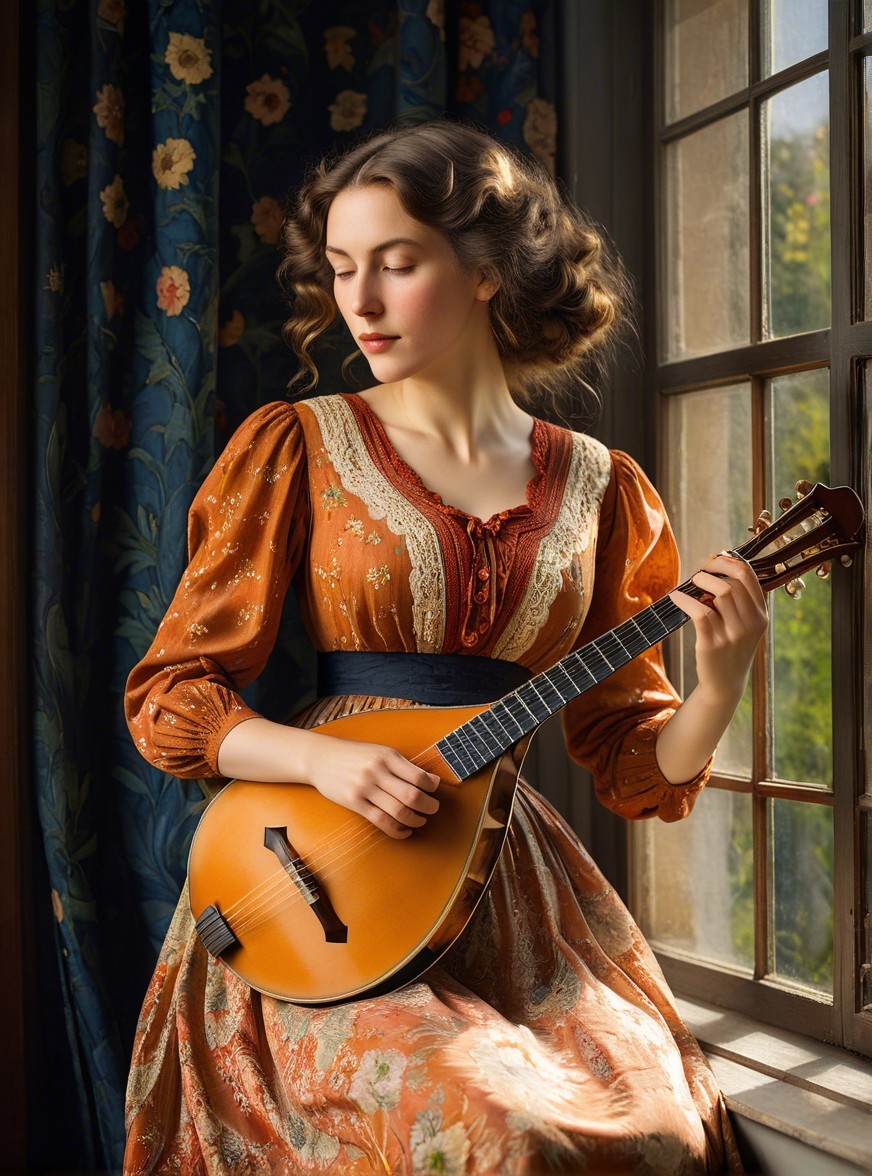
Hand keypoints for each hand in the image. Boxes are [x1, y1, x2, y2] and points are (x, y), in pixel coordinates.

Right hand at [304, 735, 439, 839]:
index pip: (418, 776)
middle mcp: (376, 771)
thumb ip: (404, 765)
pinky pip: (381, 821)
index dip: (431, 787)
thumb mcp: (380, 752)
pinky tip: (405, 831)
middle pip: (412, 796)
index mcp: (387, 756)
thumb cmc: (355, 755)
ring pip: (399, 811)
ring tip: (420, 820)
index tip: (434, 790)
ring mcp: (364, 788)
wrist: (321, 758)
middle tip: (433, 809)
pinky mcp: (354, 803)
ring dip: (415, 820)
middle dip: (429, 806)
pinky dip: (397, 830)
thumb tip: (432, 781)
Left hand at [668, 551, 768, 705]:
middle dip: (712, 570)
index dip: (728, 562)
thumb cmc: (730, 648)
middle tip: (698, 574)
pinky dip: (684, 599)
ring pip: (720, 592)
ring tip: (690, 584)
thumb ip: (738, 601)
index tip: (714, 561)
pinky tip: (676, 597)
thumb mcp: (744, 625)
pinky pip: (699, 611)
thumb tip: (717, 566)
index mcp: (761, 615)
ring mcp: (733, 634)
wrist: (725, 683)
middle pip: (733, 582)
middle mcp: (751, 623)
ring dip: (700, 582)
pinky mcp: (713, 643)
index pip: (748, 576)